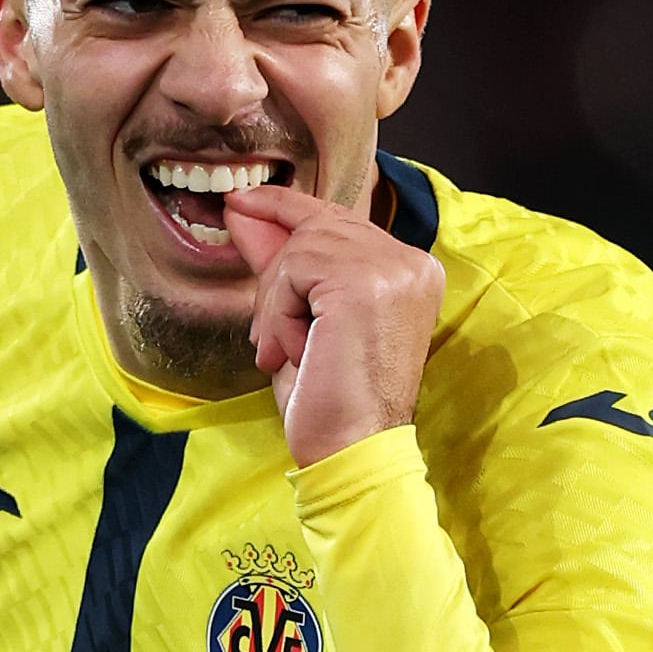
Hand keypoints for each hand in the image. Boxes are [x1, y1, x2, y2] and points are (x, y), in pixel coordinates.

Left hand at [221, 180, 443, 469]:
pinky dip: (278, 312)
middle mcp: (410, 262)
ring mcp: (392, 269)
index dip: (285, 207)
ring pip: (300, 248)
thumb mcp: (300, 317)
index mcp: (409, 270)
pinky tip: (292, 352)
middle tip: (267, 334)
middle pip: (316, 227)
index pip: (339, 219)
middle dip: (276, 277)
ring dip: (276, 304)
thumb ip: (281, 262)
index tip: (241, 201)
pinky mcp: (364, 283)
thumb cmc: (329, 399)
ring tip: (286, 352)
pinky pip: (294, 269)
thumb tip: (242, 210)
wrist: (351, 450)